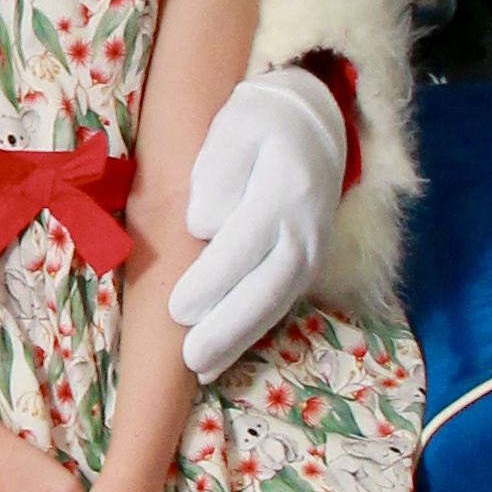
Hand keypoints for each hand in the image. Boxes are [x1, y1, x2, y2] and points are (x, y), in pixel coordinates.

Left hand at [166, 66, 347, 382]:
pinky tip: (221, 359)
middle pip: (268, 286)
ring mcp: (312, 251)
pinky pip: (280, 305)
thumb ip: (218, 171)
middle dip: (228, 327)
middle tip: (190, 357)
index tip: (177, 307)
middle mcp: (306, 228)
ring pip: (276, 304)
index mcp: (286, 188)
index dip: (213, 279)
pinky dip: (251, 334)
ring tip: (201, 369)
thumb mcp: (234, 126)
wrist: (313, 123)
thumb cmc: (260, 122)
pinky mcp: (307, 266)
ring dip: (239, 340)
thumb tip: (202, 224)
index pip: (246, 243)